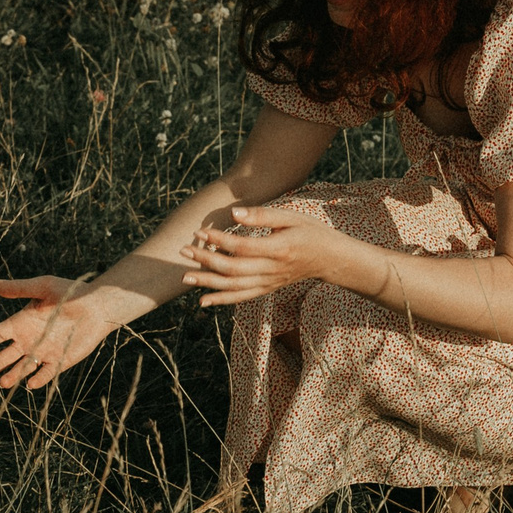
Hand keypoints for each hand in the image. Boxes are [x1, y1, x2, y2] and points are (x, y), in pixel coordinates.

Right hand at [0, 275, 116, 390]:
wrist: (98, 305)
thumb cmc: (70, 292)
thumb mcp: (42, 287)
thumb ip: (18, 288)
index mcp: (19, 323)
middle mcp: (27, 341)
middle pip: (1, 359)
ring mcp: (42, 353)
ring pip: (20, 369)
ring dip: (11, 376)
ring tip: (2, 383)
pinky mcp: (59, 361)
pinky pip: (45, 374)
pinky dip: (37, 379)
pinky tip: (30, 383)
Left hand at [180, 206, 369, 307]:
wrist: (330, 258)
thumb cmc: (310, 231)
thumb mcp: (291, 216)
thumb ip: (262, 215)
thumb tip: (234, 213)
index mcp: (279, 249)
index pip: (243, 247)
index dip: (219, 241)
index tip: (200, 231)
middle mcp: (273, 270)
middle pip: (233, 269)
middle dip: (205, 261)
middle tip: (183, 250)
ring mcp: (269, 282)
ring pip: (234, 287)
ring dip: (208, 283)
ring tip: (184, 276)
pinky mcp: (267, 289)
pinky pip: (242, 297)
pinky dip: (221, 300)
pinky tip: (202, 300)